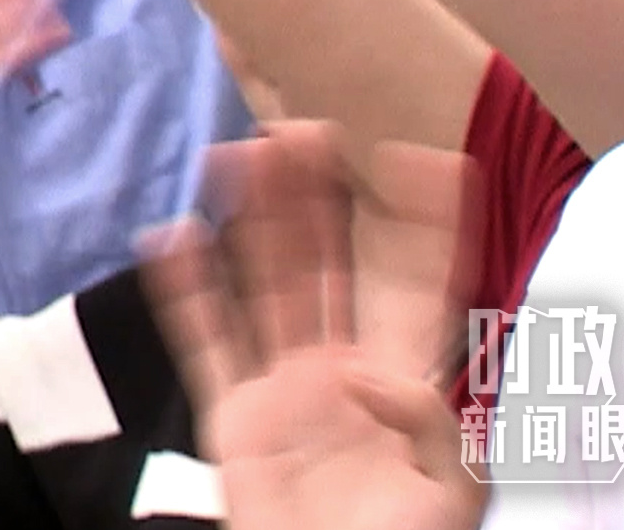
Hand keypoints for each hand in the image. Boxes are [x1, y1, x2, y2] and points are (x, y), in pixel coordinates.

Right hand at [143, 126, 483, 529]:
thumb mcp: (451, 493)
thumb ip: (434, 426)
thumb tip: (370, 374)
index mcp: (400, 381)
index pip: (418, 286)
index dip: (424, 226)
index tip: (426, 159)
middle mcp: (337, 367)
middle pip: (328, 265)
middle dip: (318, 198)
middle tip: (304, 129)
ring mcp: (281, 386)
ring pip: (265, 282)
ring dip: (253, 219)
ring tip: (240, 153)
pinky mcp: (231, 412)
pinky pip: (205, 338)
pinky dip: (184, 290)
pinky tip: (172, 238)